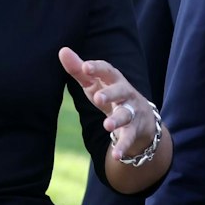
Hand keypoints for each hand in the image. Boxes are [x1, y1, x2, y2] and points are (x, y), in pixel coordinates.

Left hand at [58, 47, 165, 163]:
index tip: (85, 67)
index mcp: (114, 80)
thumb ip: (79, 70)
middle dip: (111, 94)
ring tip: (107, 126)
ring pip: (126, 115)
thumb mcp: (95, 84)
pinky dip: (123, 147)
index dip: (97, 68)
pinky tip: (116, 155)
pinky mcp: (135, 130)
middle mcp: (126, 94)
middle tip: (98, 98)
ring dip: (117, 120)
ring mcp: (133, 112)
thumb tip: (62, 50)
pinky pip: (129, 138)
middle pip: (121, 91)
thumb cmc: (111, 96)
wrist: (141, 120)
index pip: (108, 71)